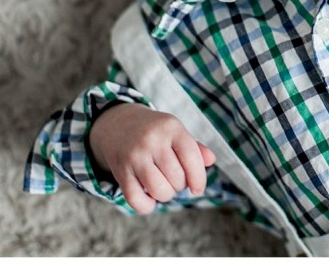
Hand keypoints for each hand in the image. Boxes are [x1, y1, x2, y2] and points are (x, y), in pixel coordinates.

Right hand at [89, 103, 216, 213]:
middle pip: (176, 177)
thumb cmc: (155, 131)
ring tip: (164, 186)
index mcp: (171, 127)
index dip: (199, 178)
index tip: (198, 189)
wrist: (118, 123)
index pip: (191, 156)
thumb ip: (195, 147)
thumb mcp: (175, 131)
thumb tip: (211, 160)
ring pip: (158, 190)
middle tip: (174, 179)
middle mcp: (152, 140)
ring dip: (165, 195)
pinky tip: (149, 198)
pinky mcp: (120, 170)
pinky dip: (146, 206)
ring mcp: (135, 155)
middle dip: (180, 185)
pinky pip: (136, 199)